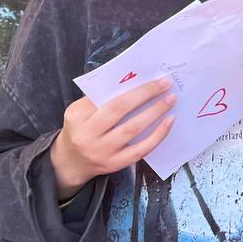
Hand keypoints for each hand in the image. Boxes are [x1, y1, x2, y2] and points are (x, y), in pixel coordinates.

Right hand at [50, 79, 175, 199]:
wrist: (72, 162)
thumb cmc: (82, 129)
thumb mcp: (81, 113)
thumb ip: (100, 99)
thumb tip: (134, 82)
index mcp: (77, 116)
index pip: (103, 95)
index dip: (128, 86)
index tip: (150, 77)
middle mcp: (87, 134)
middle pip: (119, 109)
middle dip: (145, 93)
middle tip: (165, 84)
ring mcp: (101, 151)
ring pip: (132, 128)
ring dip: (155, 112)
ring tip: (170, 100)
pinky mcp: (115, 164)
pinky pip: (141, 149)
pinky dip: (158, 135)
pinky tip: (169, 121)